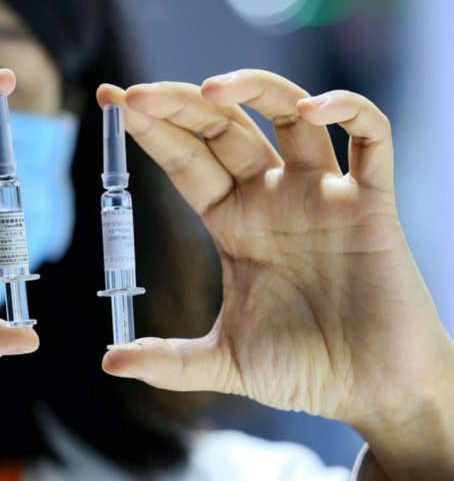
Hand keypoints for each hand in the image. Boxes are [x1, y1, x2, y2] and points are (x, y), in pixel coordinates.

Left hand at [98, 69, 452, 428]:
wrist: (370, 393)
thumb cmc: (303, 371)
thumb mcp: (223, 363)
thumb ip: (168, 361)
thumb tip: (109, 362)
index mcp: (233, 222)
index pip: (185, 159)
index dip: (151, 129)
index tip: (111, 100)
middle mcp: (272, 197)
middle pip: (223, 127)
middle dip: (180, 104)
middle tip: (137, 95)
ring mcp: (321, 194)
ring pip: (288, 114)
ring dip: (253, 89)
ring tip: (210, 87)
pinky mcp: (372, 203)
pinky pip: (370, 137)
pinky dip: (348, 110)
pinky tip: (312, 108)